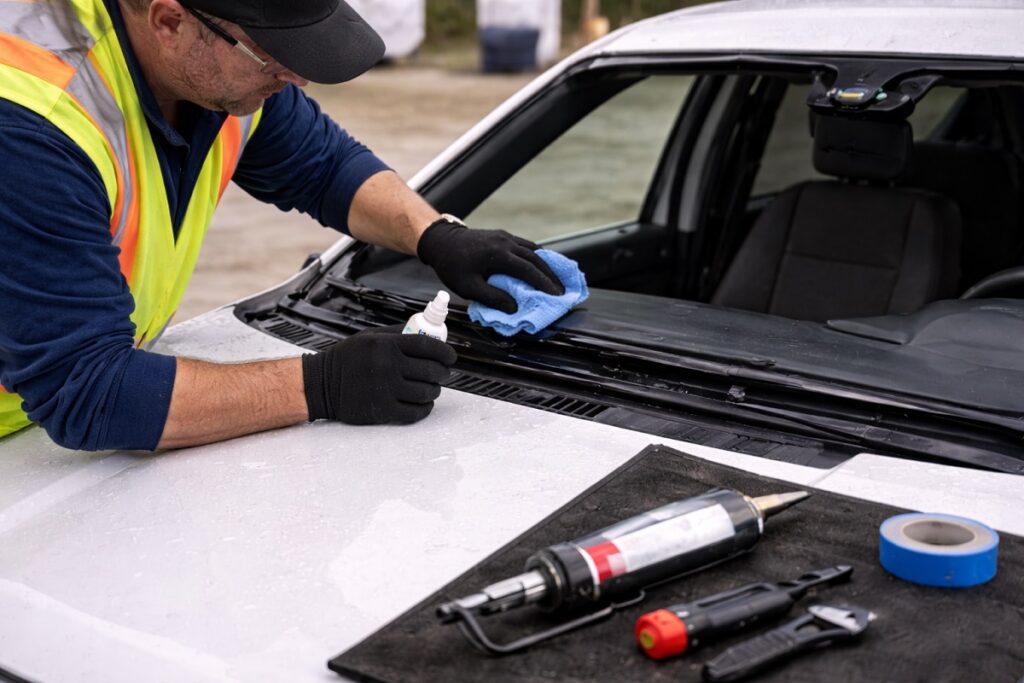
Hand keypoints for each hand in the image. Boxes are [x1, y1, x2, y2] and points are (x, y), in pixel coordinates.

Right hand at [302, 325, 456, 424]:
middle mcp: (388, 367)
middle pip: (432, 371)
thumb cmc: (346, 359)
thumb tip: (428, 334)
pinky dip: (425, 408)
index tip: (451, 356)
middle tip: (443, 373)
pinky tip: (423, 403)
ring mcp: (386, 390)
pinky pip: (415, 412)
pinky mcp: (382, 411)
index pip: (428, 347)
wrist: (320, 384)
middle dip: (443, 372)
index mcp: (386, 345)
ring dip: (434, 391)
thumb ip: (398, 335)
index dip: (446, 352)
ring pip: (427, 393)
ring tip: (431, 388)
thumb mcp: (370, 337)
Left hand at [417, 221, 564, 313]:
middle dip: (551, 276)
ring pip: (534, 250)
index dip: (544, 284)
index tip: (557, 296)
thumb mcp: (468, 287)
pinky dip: (537, 257)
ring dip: (547, 266)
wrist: (441, 241)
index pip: (528, 270)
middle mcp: (506, 242)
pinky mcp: (504, 236)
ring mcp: (506, 237)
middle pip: (536, 259)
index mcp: (498, 255)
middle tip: (562, 291)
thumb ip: (492, 298)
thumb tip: (514, 308)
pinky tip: (542, 267)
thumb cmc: (452, 266)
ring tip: (556, 281)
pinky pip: (526, 246)